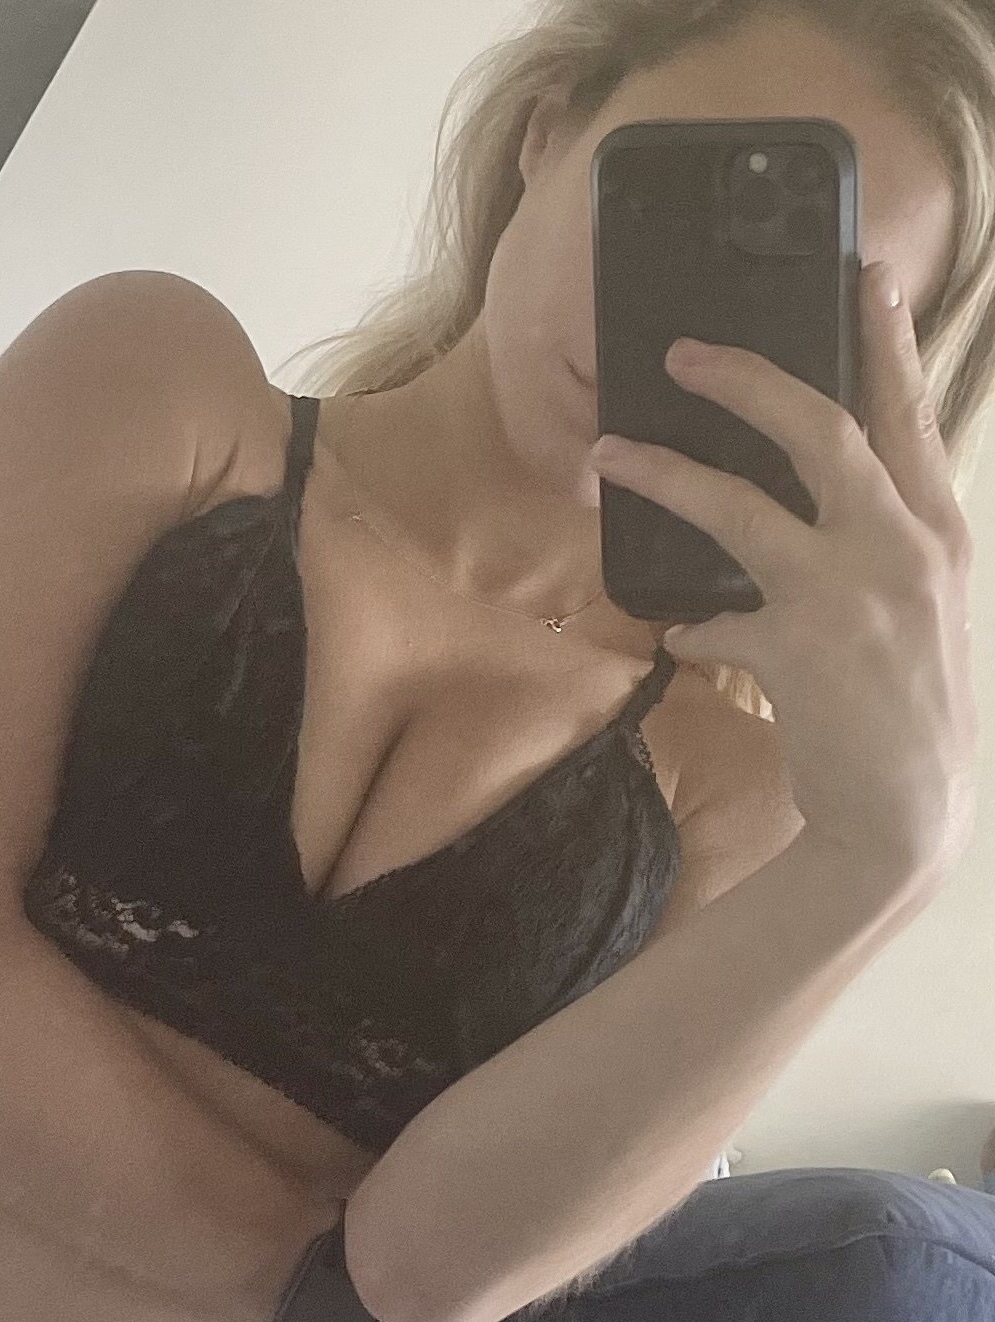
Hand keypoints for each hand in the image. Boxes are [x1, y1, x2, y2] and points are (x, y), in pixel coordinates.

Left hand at [592, 261, 977, 896]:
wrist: (906, 813)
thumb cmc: (908, 708)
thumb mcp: (920, 609)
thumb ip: (881, 547)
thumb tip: (819, 508)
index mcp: (939, 530)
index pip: (912, 413)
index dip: (887, 341)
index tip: (867, 274)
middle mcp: (904, 547)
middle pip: (824, 428)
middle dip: (750, 379)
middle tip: (687, 352)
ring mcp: (852, 595)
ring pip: (745, 507)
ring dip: (671, 475)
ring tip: (615, 452)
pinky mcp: (801, 647)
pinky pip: (718, 620)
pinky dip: (692, 623)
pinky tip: (677, 629)